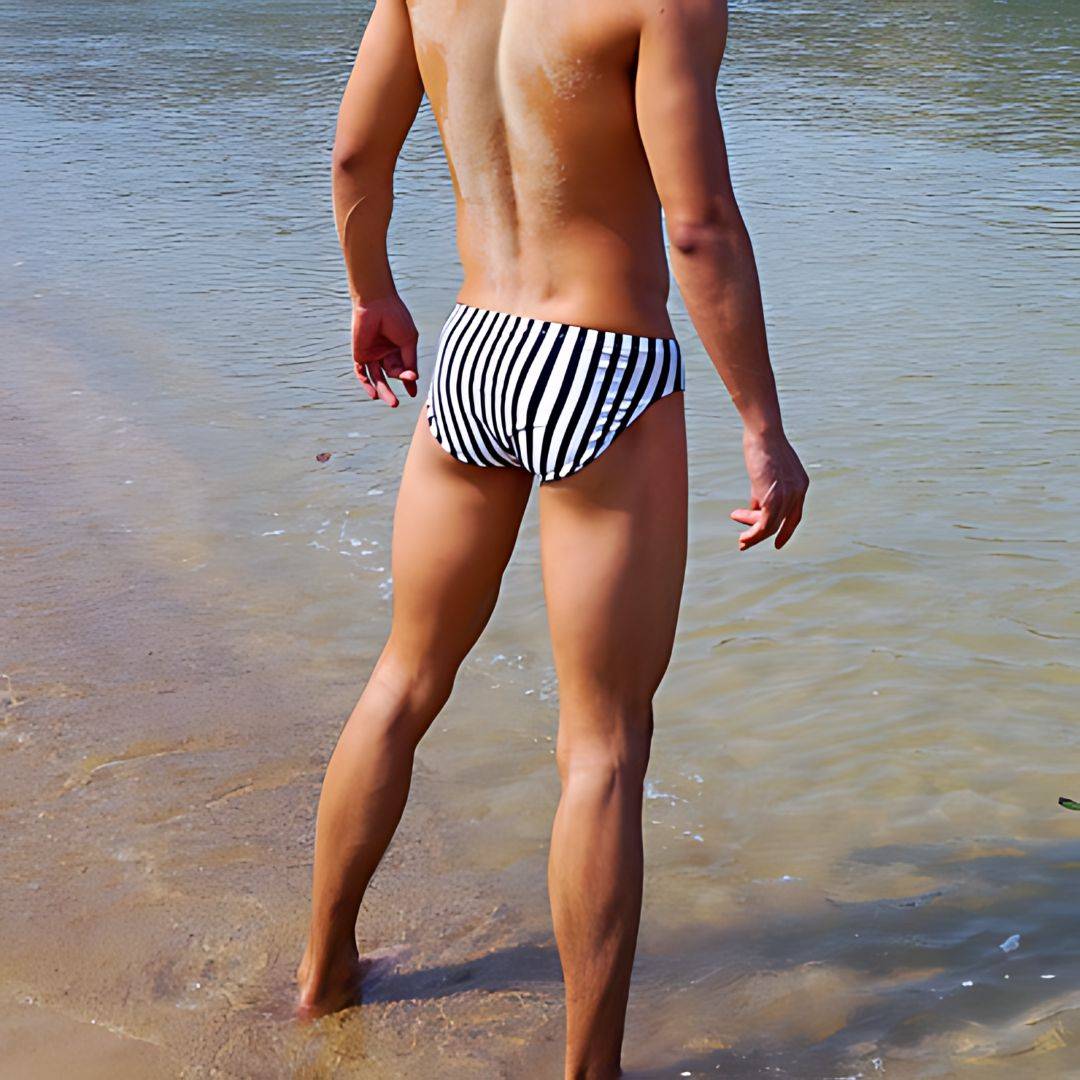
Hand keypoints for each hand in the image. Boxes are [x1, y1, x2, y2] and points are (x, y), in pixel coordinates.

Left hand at [351, 295, 418, 406]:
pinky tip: (373, 395)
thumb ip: (410, 360)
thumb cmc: (396, 317)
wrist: (376, 303)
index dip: (409, 381)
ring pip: (377, 377)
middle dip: (395, 388)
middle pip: (392, 375)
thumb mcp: (408, 341)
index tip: (413, 394)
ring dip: (383, 390)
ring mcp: (373, 354)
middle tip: (397, 403)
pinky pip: (362, 372)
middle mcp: (386, 353)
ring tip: (392, 403)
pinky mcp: (360, 354)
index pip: (405, 369)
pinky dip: (366, 384)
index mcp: (400, 349)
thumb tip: (413, 378)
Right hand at [730, 427, 808, 550]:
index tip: (777, 543)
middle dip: (760, 533)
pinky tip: (743, 537)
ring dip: (753, 535)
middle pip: (780, 523)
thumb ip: (762, 492)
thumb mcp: (765, 472)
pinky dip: (752, 534)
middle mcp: (798, 493)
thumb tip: (754, 509)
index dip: (786, 531)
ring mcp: (788, 496)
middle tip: (744, 540)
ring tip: (740, 540)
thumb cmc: (761, 445)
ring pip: (771, 528)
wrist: (763, 432)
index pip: (795, 515)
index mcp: (801, 485)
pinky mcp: (773, 499)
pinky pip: (763, 526)